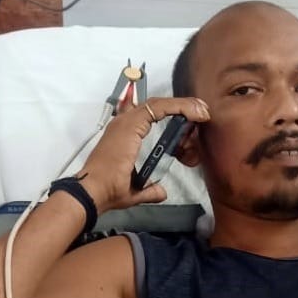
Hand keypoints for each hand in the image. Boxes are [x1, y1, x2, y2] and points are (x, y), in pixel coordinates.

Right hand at [76, 97, 210, 212]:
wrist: (95, 192)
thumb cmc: (109, 191)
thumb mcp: (136, 190)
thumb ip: (151, 189)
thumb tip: (161, 191)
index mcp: (125, 134)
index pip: (151, 115)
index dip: (173, 113)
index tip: (193, 119)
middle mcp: (124, 123)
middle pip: (158, 107)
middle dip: (183, 107)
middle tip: (202, 111)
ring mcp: (126, 122)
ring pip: (160, 104)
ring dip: (184, 105)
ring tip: (202, 111)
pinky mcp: (131, 125)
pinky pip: (158, 109)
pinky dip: (177, 107)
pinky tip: (193, 112)